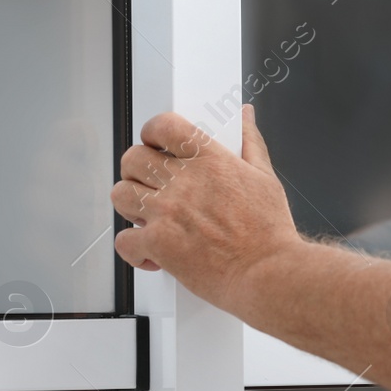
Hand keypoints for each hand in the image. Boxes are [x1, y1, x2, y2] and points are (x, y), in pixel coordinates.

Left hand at [111, 105, 301, 311]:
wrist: (267, 273)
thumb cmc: (269, 232)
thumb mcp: (265, 177)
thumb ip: (250, 143)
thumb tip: (245, 117)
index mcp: (210, 160)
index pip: (164, 126)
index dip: (152, 132)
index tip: (155, 142)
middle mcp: (183, 182)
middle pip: (133, 158)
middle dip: (137, 170)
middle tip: (149, 184)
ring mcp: (166, 212)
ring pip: (121, 194)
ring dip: (131, 205)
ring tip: (147, 216)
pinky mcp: (157, 244)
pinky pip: (124, 239)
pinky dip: (133, 248)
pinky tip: (151, 252)